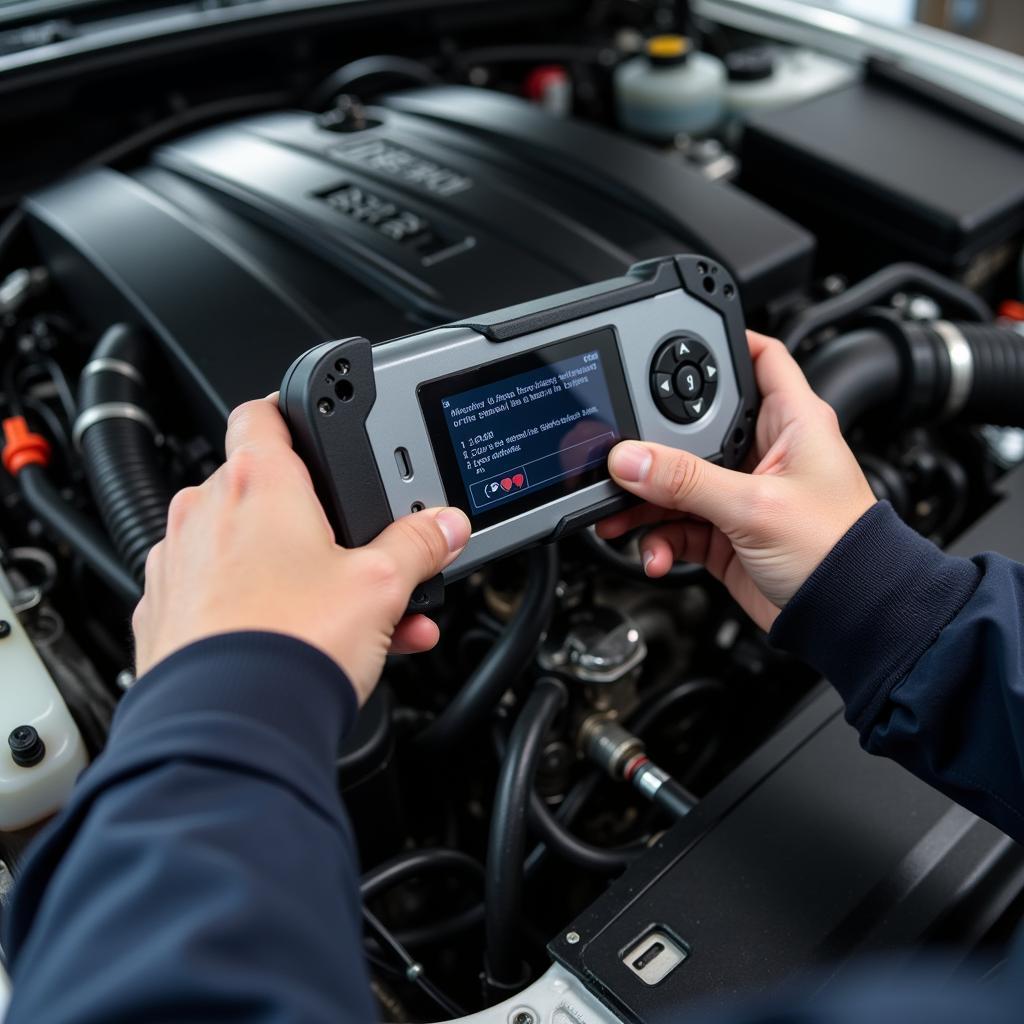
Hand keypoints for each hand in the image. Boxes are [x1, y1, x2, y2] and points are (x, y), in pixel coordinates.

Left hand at [132, 397, 469, 702]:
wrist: (230, 728)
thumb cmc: (291, 642)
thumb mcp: (381, 587)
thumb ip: (418, 546)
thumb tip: (443, 526)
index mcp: (256, 482)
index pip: (263, 412)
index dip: (292, 412)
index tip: (315, 425)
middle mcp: (205, 513)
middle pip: (268, 493)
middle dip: (321, 523)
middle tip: (364, 556)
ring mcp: (179, 564)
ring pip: (249, 550)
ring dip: (301, 572)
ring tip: (358, 619)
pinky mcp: (167, 615)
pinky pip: (222, 595)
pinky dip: (263, 608)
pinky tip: (310, 643)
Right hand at [597, 331, 874, 631]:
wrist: (846, 618)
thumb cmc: (839, 551)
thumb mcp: (754, 506)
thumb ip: (686, 481)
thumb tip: (630, 459)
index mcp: (791, 421)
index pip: (758, 356)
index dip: (721, 340)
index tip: (671, 342)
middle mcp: (765, 451)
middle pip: (694, 427)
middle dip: (653, 445)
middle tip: (620, 455)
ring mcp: (743, 494)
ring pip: (677, 483)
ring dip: (644, 502)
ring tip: (619, 517)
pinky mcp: (726, 534)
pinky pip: (677, 526)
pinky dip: (659, 540)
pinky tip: (655, 554)